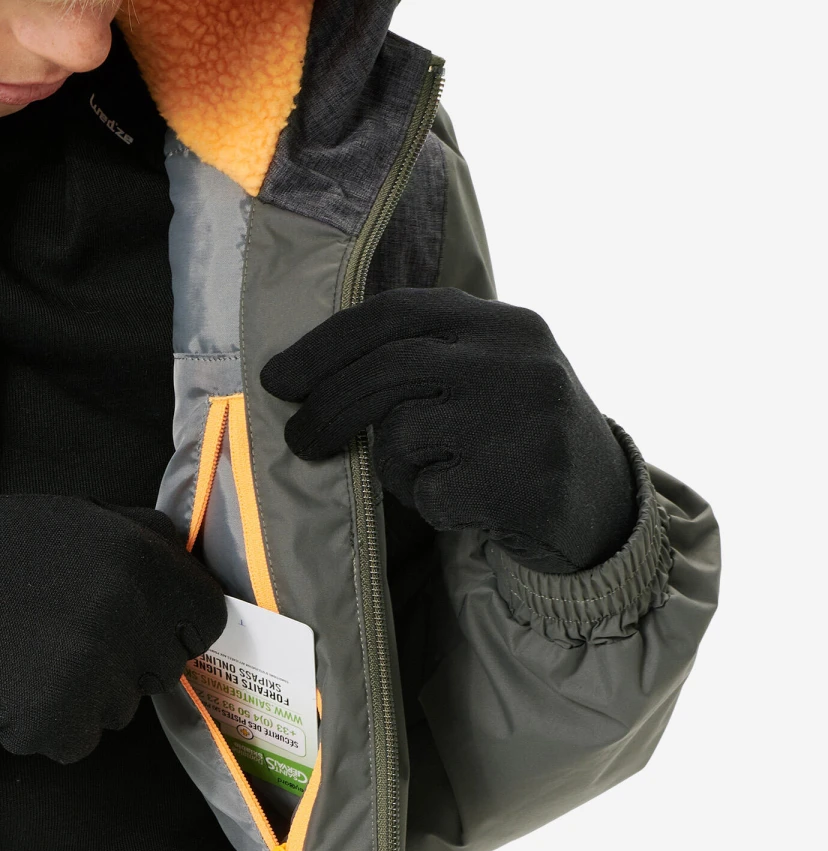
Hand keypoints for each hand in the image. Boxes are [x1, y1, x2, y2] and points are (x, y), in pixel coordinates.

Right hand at [0, 494, 225, 762]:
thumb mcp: (75, 516)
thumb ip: (142, 538)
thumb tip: (190, 565)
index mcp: (138, 559)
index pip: (205, 619)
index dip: (172, 623)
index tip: (138, 624)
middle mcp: (126, 616)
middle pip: (164, 668)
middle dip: (128, 661)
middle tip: (67, 637)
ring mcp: (93, 673)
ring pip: (121, 708)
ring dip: (86, 695)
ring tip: (30, 656)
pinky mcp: (56, 722)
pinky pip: (78, 740)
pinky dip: (48, 726)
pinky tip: (13, 689)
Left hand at [260, 288, 636, 572]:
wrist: (604, 504)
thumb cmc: (518, 437)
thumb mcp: (488, 374)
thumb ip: (423, 356)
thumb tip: (309, 370)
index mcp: (501, 323)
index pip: (393, 313)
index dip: (324, 345)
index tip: (278, 378)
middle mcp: (514, 360)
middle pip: (386, 372)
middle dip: (328, 409)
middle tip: (300, 440)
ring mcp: (520, 419)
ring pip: (401, 436)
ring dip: (394, 467)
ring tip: (428, 474)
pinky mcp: (518, 481)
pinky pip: (428, 493)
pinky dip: (429, 504)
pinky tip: (464, 503)